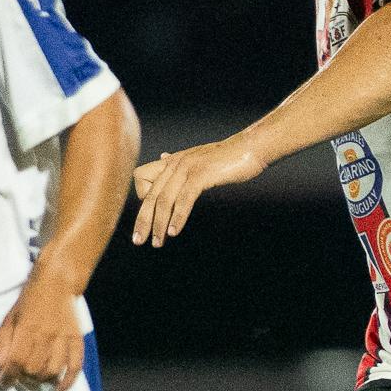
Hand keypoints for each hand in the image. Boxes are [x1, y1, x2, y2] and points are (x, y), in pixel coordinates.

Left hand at [0, 280, 83, 390]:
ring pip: (52, 371)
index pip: (16, 361)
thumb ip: (2, 343)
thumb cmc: (28, 302)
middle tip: (17, 379)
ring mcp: (64, 339)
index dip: (7, 378)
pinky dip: (68, 381)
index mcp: (27, 329)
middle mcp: (47, 336)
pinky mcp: (77, 340)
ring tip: (33, 380)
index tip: (1, 386)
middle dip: (22, 379)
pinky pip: (76, 366)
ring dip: (40, 381)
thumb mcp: (9, 318)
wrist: (57, 283)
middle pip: (34, 369)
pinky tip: (59, 390)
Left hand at [130, 138, 264, 247]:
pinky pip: (184, 199)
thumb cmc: (228, 157)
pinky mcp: (202, 174)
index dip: (143, 196)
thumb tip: (163, 158)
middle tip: (138, 241)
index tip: (151, 214)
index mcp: (172, 160)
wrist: (251, 147)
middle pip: (150, 195)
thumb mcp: (198, 158)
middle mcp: (175, 163)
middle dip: (143, 220)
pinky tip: (174, 232)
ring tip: (157, 243)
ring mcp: (188, 167)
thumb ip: (179, 163)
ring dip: (159, 224)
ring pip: (164, 200)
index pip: (141, 176)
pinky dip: (178, 217)